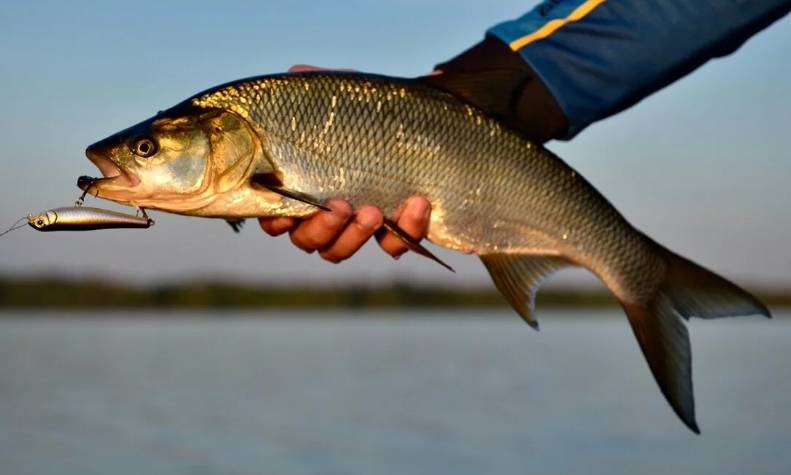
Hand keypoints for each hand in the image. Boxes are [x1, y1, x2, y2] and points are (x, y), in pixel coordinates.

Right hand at [258, 65, 431, 263]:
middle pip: (306, 241)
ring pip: (340, 252)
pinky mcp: (396, 233)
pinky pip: (394, 246)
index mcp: (305, 185)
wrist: (433, 127)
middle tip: (342, 206)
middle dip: (321, 229)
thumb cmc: (377, 114)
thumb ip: (321, 91)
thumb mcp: (349, 98)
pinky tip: (417, 203)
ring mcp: (360, 227)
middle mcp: (326, 213)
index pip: (276, 214)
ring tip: (374, 212)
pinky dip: (406, 230)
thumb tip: (297, 73)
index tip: (285, 213)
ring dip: (354, 237)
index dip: (276, 220)